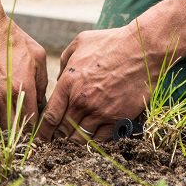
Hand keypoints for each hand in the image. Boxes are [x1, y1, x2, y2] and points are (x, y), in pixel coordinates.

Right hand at [0, 16, 47, 130]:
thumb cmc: (10, 39)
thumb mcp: (36, 56)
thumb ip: (42, 83)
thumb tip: (41, 103)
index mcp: (22, 87)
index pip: (31, 122)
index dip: (34, 128)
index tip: (35, 129)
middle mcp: (1, 98)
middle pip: (12, 131)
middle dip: (18, 131)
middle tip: (21, 127)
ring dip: (1, 127)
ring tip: (6, 118)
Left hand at [39, 24, 150, 142]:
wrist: (143, 49)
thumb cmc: (112, 42)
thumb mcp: (80, 42)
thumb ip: (64, 61)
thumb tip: (59, 77)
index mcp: (69, 83)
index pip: (50, 116)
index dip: (44, 130)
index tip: (42, 136)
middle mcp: (81, 101)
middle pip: (63, 130)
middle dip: (57, 138)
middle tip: (56, 141)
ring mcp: (100, 112)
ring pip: (80, 138)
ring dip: (75, 142)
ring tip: (73, 142)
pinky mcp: (117, 118)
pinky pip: (101, 139)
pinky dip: (94, 142)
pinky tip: (93, 138)